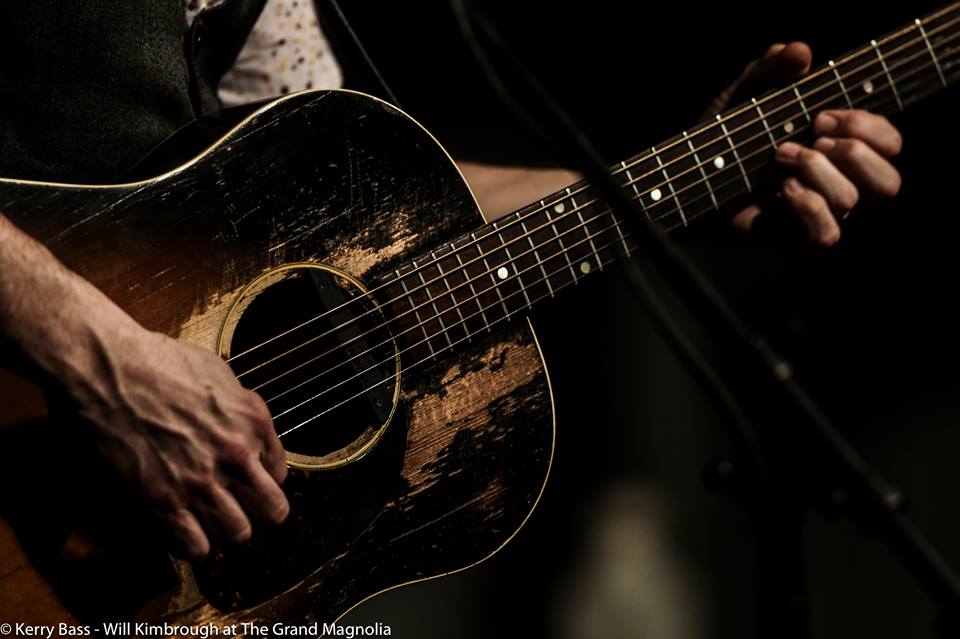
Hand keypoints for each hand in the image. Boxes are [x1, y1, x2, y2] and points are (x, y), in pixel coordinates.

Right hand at [74, 325, 289, 558]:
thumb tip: (248, 430)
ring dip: (224, 530)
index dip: (263, 481)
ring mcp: (199, 481)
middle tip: (237, 509)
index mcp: (253, 421)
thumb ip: (240, 407)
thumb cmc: (157, 361)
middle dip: (257, 513)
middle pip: (271, 511)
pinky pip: (194, 546)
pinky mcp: (161, 501)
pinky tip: (181, 529)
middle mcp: (235, 454)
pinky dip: (191, 544)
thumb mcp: (218, 373)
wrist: (107, 370)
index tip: (247, 483)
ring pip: (236, 533)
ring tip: (208, 521)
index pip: (280, 474)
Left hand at [714, 43, 902, 245]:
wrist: (692, 169)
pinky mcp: (794, 231)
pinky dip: (808, 207)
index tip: (821, 115)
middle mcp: (840, 182)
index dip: (867, 126)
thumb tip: (800, 52)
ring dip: (818, 170)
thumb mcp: (750, 88)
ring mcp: (819, 209)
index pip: (890, 143)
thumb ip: (774, 65)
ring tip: (781, 155)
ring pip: (852, 200)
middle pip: (889, 182)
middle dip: (854, 150)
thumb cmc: (729, 129)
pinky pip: (826, 234)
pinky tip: (783, 188)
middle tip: (811, 133)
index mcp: (844, 147)